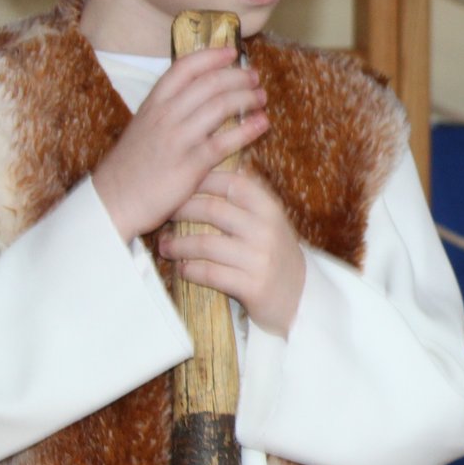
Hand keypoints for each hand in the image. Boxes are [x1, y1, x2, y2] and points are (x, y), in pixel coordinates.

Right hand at [92, 46, 267, 241]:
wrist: (113, 200)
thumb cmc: (132, 165)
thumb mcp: (144, 127)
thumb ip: (167, 110)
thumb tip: (198, 95)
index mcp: (153, 103)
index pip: (184, 67)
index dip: (211, 55)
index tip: (231, 51)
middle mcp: (165, 115)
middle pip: (209, 82)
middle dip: (237, 75)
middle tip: (254, 76)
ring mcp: (178, 138)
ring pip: (221, 105)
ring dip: (247, 97)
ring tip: (261, 97)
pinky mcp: (191, 164)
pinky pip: (226, 141)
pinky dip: (248, 129)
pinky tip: (262, 123)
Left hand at [159, 170, 306, 336]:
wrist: (299, 296)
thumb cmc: (273, 254)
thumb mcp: (269, 222)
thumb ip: (246, 201)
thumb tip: (211, 168)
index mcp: (270, 209)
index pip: (233, 183)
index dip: (203, 180)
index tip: (181, 183)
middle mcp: (267, 231)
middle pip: (213, 210)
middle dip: (181, 211)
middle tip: (164, 215)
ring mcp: (260, 259)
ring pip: (205, 244)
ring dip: (178, 245)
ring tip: (165, 246)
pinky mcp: (253, 286)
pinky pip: (210, 273)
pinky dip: (189, 271)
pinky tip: (182, 269)